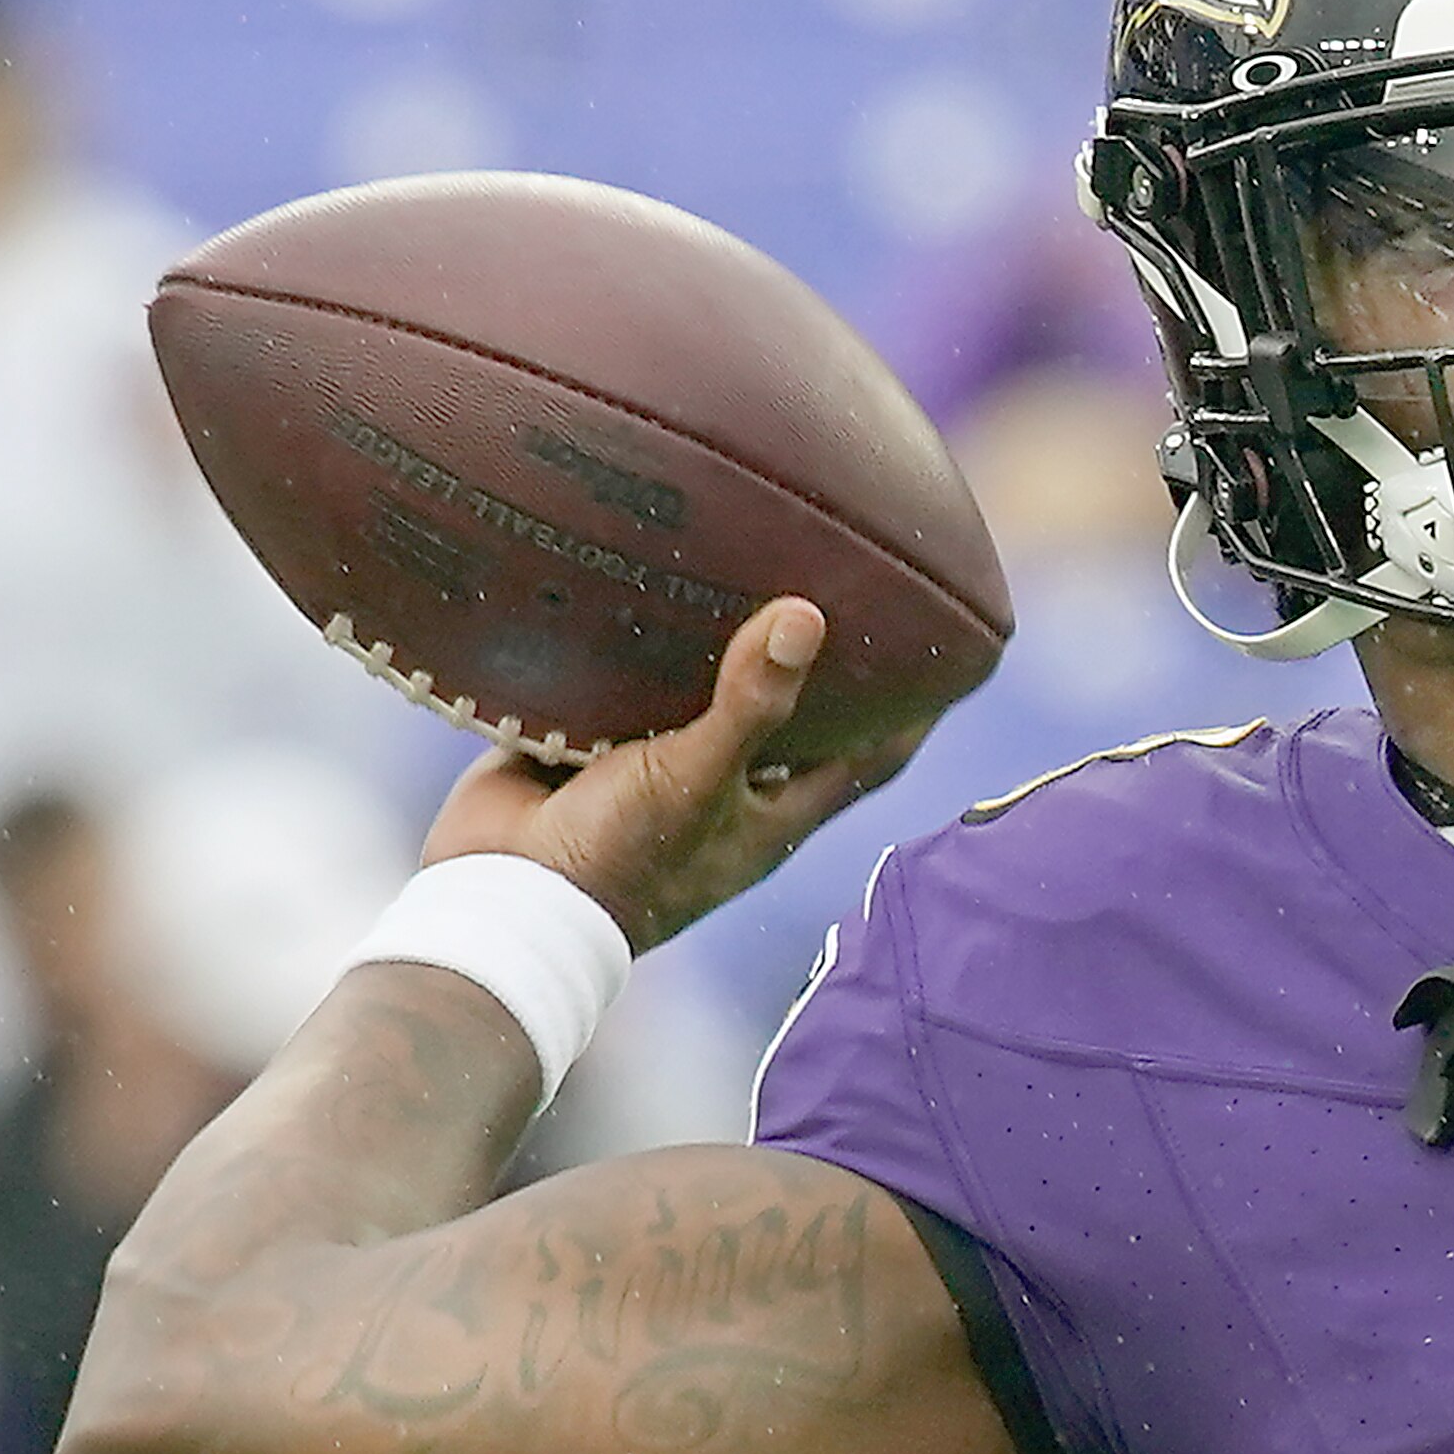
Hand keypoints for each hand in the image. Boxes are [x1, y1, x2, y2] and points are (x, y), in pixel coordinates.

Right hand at [420, 598, 935, 949]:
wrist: (502, 897)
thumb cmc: (622, 860)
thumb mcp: (698, 778)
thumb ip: (752, 703)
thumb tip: (808, 616)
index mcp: (775, 811)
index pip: (871, 756)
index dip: (913, 711)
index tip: (952, 650)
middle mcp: (726, 787)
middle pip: (791, 714)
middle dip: (815, 658)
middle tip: (842, 573)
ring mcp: (657, 766)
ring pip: (701, 694)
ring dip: (717, 642)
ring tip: (743, 556)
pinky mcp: (590, 744)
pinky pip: (621, 686)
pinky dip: (632, 644)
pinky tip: (640, 576)